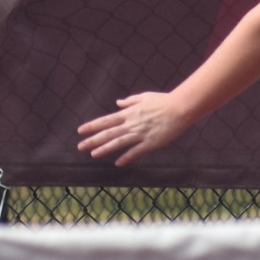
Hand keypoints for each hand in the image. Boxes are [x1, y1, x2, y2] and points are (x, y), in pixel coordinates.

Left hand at [76, 91, 191, 165]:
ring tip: (93, 154)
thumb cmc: (163, 101)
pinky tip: (118, 163)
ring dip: (104, 149)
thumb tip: (118, 103)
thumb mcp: (144, 97)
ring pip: (118, 143)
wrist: (180, 108)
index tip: (81, 130)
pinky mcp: (150, 143)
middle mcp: (131, 124)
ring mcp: (140, 134)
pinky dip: (126, 157)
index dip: (92, 126)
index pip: (106, 120)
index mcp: (129, 113)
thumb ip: (129, 102)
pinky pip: (136, 151)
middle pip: (108, 133)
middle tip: (80, 146)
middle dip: (93, 140)